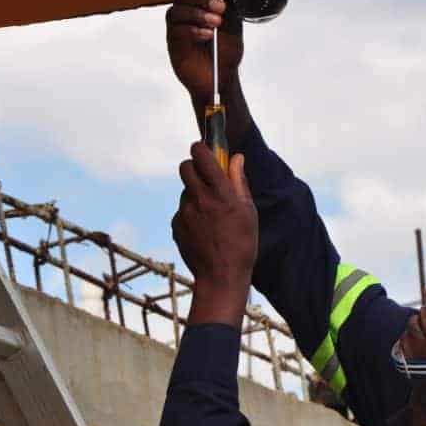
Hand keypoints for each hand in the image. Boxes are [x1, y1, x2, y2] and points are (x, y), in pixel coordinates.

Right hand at [166, 0, 243, 106]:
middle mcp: (187, 14)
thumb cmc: (226, 52)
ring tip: (215, 23)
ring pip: (176, 10)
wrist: (222, 77)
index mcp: (201, 5)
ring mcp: (178, 28)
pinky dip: (193, 30)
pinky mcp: (174, 43)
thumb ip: (227, 9)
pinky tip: (207, 35)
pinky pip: (176, 30)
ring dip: (197, 13)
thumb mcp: (233, 27)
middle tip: (219, 8)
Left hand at [172, 143, 257, 326]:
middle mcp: (200, 199)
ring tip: (210, 215)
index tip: (205, 149)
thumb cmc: (242, 244)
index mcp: (220, 193)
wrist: (221, 277)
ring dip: (195, 194)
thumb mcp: (248, 211)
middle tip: (205, 177)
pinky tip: (204, 230)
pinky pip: (182, 211)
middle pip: (185, 167)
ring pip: (185, 191)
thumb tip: (236, 158)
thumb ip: (239, 181)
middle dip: (193, 167)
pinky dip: (191, 214)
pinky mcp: (176, 226)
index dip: (201, 148)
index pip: (202, 155)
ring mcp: (185, 213)